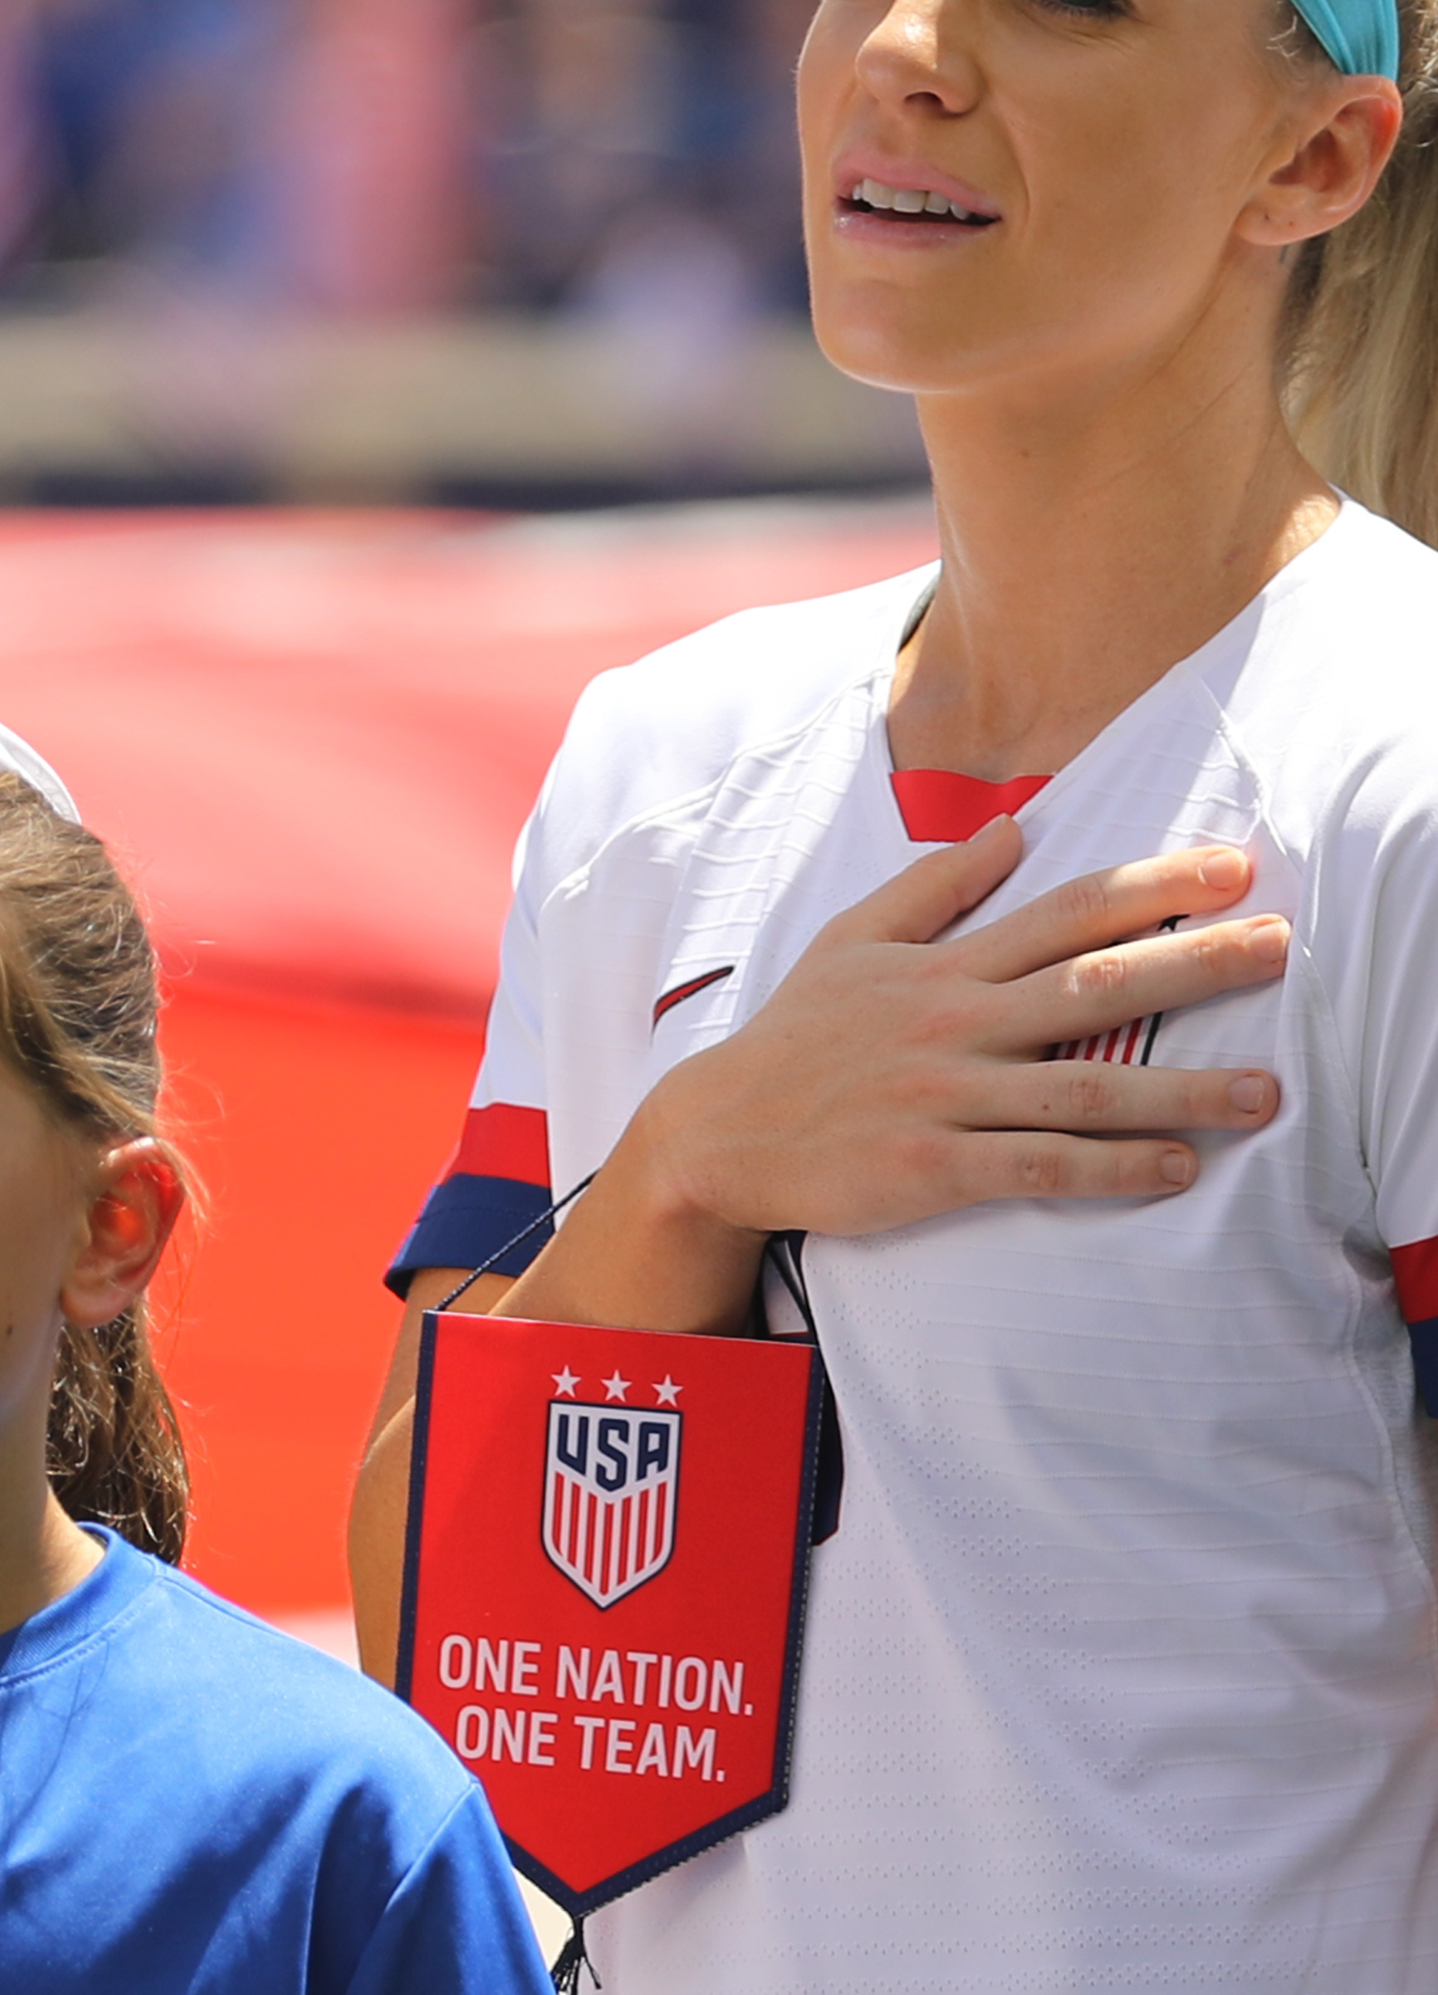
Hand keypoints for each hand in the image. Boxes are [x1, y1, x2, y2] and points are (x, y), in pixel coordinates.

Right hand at [610, 824, 1284, 1292]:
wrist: (714, 1134)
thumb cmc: (791, 1040)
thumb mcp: (849, 943)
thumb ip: (934, 888)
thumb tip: (1013, 826)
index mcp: (940, 969)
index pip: (1062, 913)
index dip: (1151, 888)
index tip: (1230, 871)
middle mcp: (951, 1024)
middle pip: (1091, 984)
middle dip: (1195, 963)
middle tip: (1281, 947)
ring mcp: (942, 1097)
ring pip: (1081, 1087)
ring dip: (1180, 1090)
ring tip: (1263, 1094)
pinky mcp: (930, 1167)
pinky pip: (1038, 1167)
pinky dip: (1110, 1168)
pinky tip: (1174, 1168)